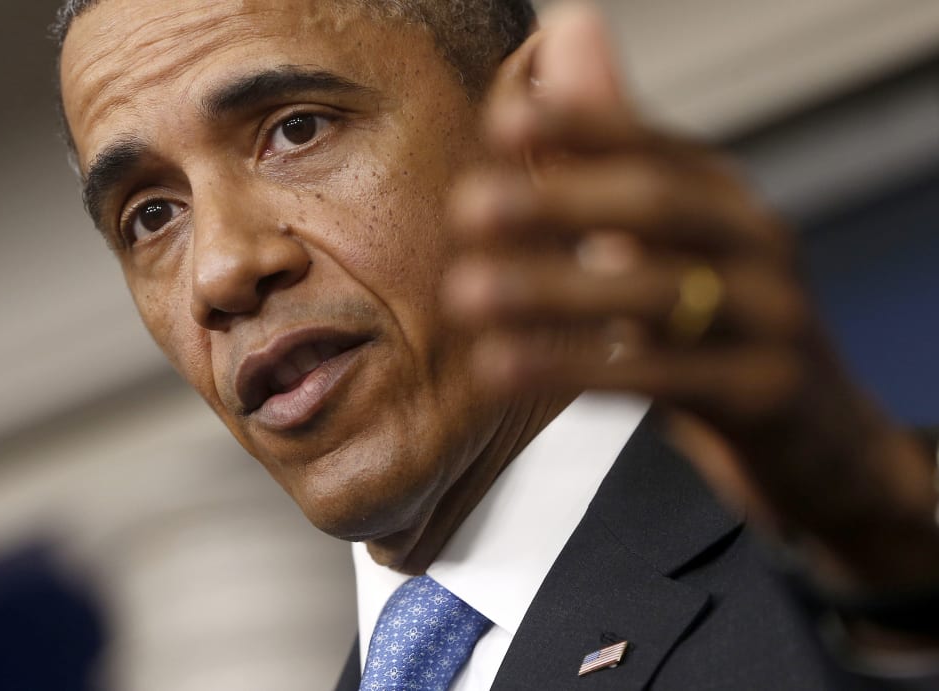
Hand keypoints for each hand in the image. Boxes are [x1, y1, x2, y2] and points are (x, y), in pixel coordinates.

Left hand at [443, 1, 938, 592]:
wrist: (817, 441)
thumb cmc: (716, 332)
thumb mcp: (667, 250)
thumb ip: (608, 158)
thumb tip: (566, 32)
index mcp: (725, 198)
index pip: (649, 143)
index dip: (577, 127)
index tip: (500, 125)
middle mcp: (757, 241)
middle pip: (657, 205)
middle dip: (557, 202)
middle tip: (466, 210)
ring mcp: (772, 318)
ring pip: (658, 294)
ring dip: (551, 291)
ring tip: (466, 295)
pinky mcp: (765, 394)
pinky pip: (662, 379)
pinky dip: (577, 370)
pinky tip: (505, 370)